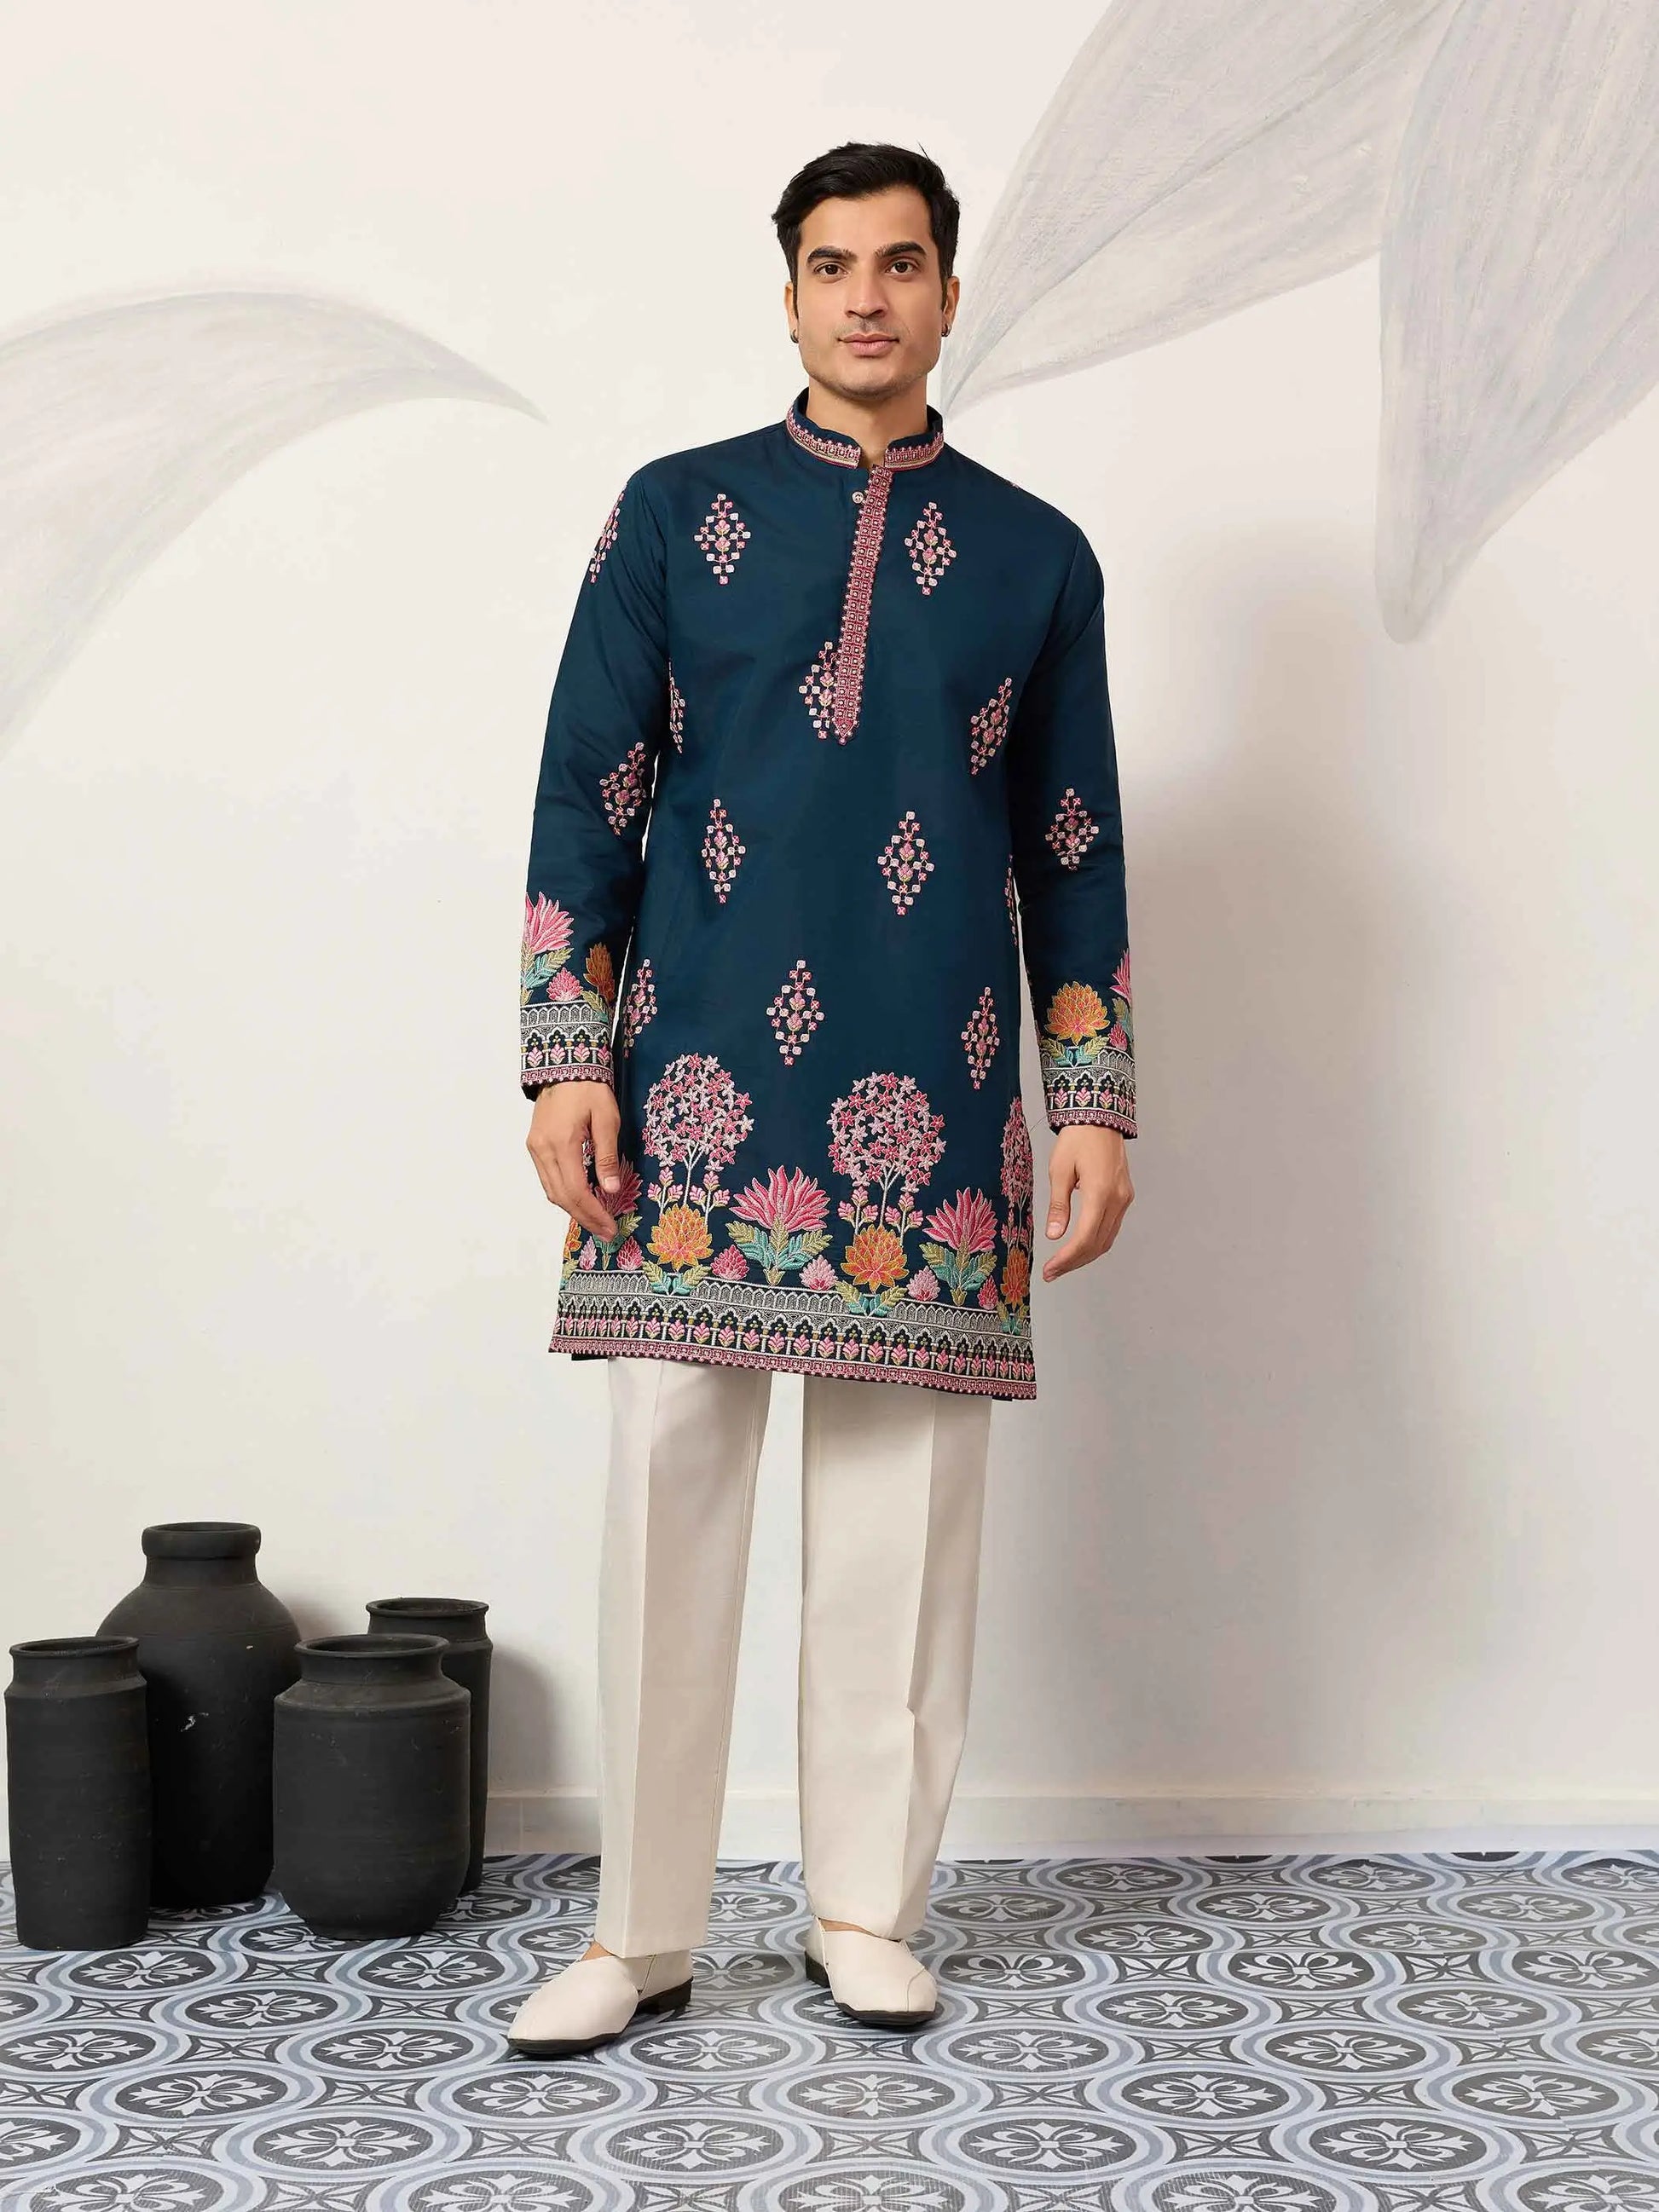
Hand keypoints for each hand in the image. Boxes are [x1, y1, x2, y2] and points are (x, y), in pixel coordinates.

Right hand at [526, 1081, 624, 1241]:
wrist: (565, 1064)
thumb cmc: (590, 1089)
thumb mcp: (607, 1119)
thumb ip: (607, 1156)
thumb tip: (611, 1189)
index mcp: (561, 1143)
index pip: (576, 1191)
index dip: (593, 1213)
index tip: (610, 1228)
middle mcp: (542, 1150)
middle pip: (561, 1196)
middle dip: (584, 1217)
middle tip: (606, 1231)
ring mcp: (535, 1148)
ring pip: (551, 1190)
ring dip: (572, 1208)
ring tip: (596, 1220)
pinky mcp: (535, 1144)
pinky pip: (547, 1178)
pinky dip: (563, 1193)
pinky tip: (581, 1198)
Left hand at [1041, 1125, 1132, 1280]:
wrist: (1099, 1119)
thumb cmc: (1077, 1139)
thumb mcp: (1060, 1171)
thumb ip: (1058, 1205)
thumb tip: (1053, 1235)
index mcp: (1100, 1193)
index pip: (1084, 1238)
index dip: (1066, 1259)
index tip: (1050, 1270)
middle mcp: (1117, 1200)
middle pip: (1097, 1244)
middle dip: (1074, 1262)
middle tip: (1053, 1273)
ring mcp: (1124, 1199)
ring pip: (1107, 1239)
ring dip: (1085, 1255)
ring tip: (1062, 1264)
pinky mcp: (1124, 1196)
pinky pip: (1111, 1227)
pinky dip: (1095, 1242)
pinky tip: (1079, 1246)